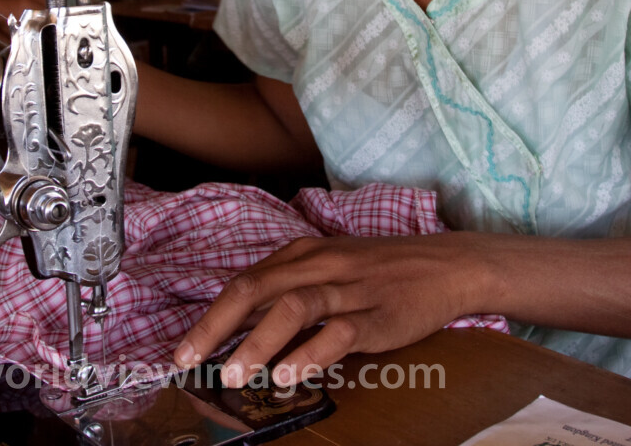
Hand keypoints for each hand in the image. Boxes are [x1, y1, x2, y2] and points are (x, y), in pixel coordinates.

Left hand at [174, 234, 473, 386]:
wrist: (447, 264)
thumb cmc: (382, 270)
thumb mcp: (330, 267)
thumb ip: (290, 290)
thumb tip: (244, 327)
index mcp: (302, 254)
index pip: (245, 282)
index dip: (211, 316)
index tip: (183, 348)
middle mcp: (319, 266)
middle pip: (256, 290)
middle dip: (217, 327)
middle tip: (189, 360)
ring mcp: (349, 289)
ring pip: (292, 309)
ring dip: (257, 343)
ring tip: (234, 376)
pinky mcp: (378, 315)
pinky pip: (338, 333)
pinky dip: (309, 354)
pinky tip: (287, 375)